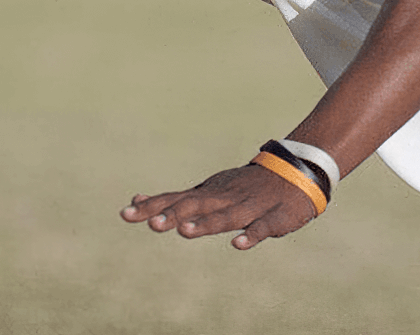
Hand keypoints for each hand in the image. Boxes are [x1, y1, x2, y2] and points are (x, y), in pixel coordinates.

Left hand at [120, 163, 316, 249]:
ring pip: (224, 216)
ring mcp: (247, 207)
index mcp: (208, 193)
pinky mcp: (273, 218)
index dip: (152, 207)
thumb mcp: (206, 190)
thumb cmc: (241, 187)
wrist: (294, 174)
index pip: (175, 199)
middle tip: (152, 224)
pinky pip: (260, 228)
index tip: (126, 214)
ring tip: (184, 232)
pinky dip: (250, 235)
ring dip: (205, 224)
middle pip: (195, 206)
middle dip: (174, 215)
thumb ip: (174, 200)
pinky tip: (237, 245)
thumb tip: (135, 201)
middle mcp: (223, 198)